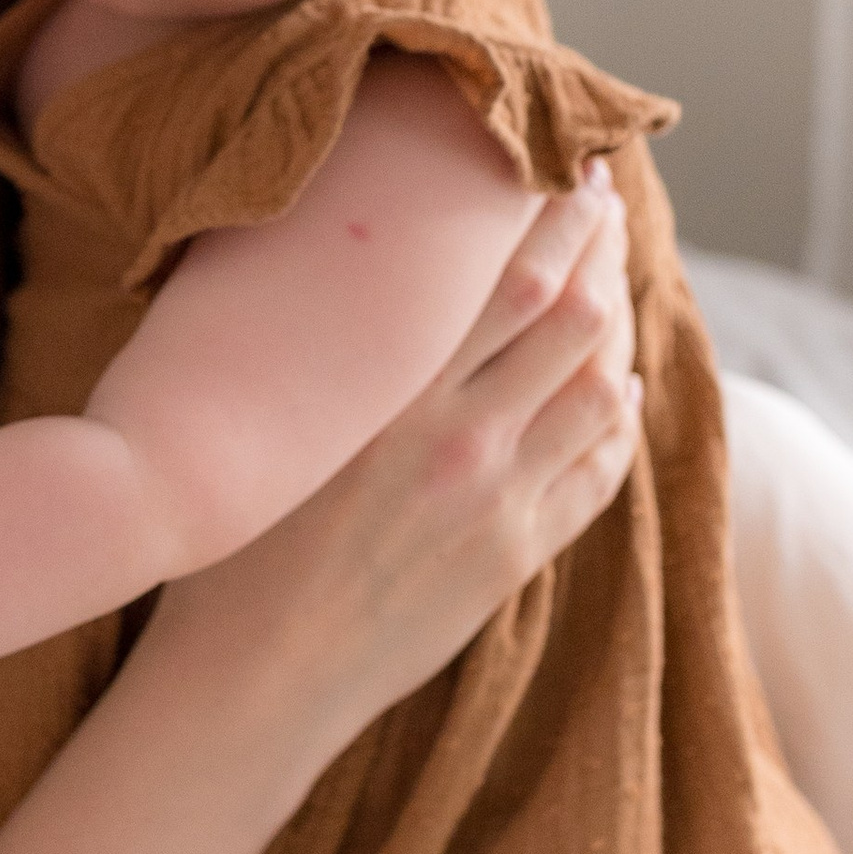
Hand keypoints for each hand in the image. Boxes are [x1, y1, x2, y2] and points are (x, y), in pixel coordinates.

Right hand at [139, 161, 639, 753]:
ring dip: (620, 329)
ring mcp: (500, 505)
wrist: (252, 681)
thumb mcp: (276, 427)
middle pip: (577, 319)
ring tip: (612, 287)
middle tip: (606, 204)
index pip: (513, 280)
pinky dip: (618, 420)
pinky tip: (617, 390)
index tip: (574, 171)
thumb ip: (330, 353)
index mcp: (396, 399)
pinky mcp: (515, 560)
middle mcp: (462, 444)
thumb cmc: (232, 546)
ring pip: (603, 391)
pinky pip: (597, 472)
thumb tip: (342, 267)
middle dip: (602, 249)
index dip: (560, 218)